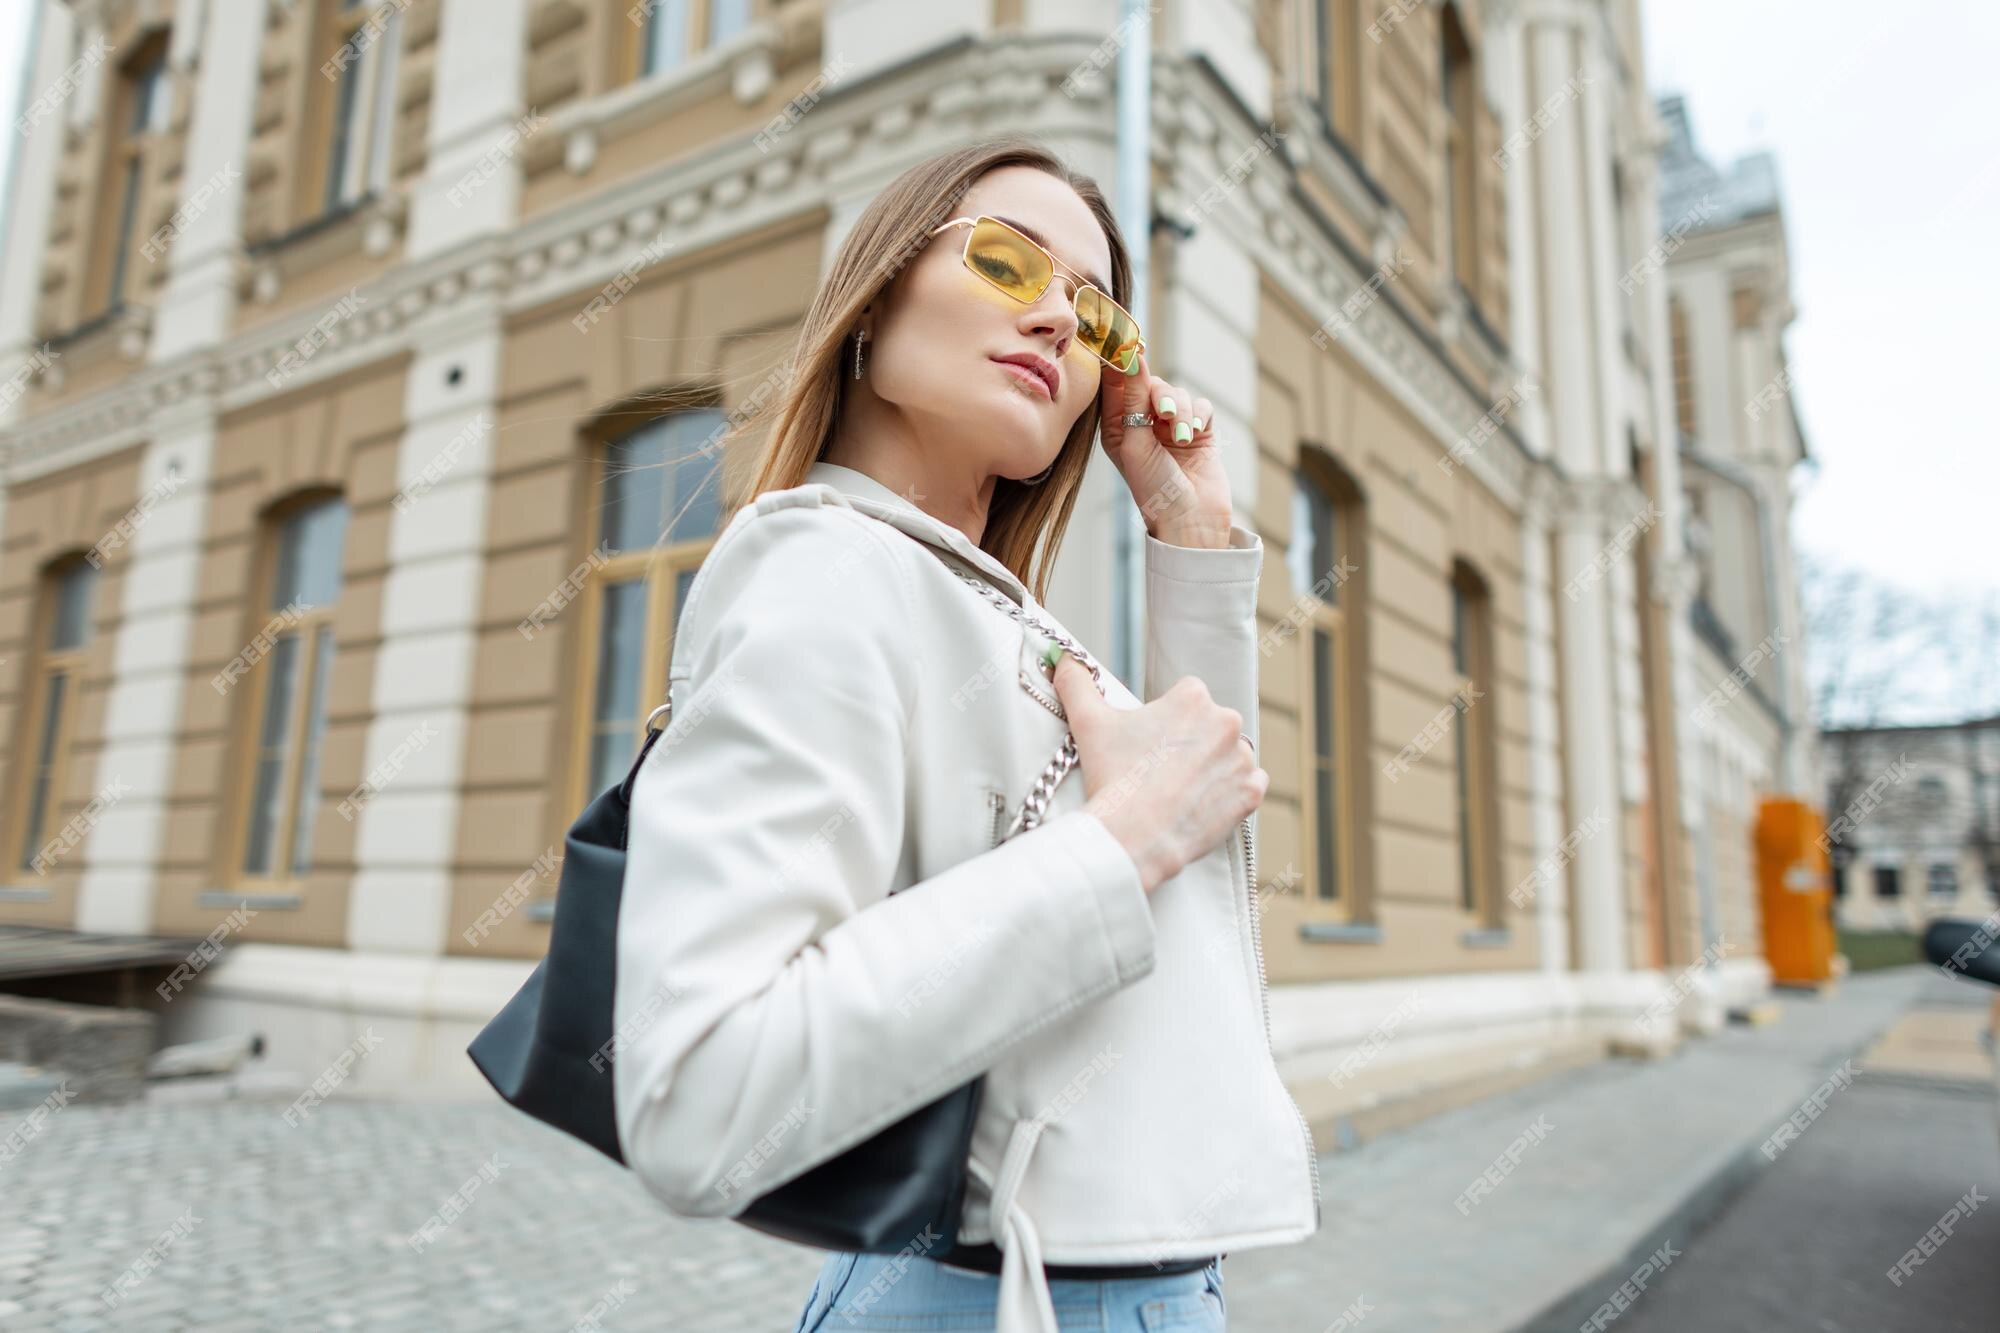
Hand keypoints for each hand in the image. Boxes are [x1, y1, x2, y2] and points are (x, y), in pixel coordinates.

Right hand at [1049, 652, 1266, 893]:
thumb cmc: (1113, 777)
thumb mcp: (1088, 721)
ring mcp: (1241, 759)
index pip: (1184, 698)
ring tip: (1177, 789)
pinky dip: (1231, 792)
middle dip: (1188, 743)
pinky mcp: (1250, 792)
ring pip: (1229, 755)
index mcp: (1193, 698)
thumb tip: (1064, 659)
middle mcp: (1226, 721)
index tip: (1148, 744)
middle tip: (1158, 769)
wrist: (1133, 837)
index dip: (1164, 722)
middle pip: (1208, 725)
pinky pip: (1248, 784)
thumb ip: (1077, 682)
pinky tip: (1202, 801)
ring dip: (1211, 766)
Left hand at [1095, 348, 1233, 548]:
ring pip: (1177, 393)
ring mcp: (1171, 426)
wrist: (1190, 520)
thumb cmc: (1152, 488)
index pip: (1115, 384)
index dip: (1121, 363)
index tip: (1128, 345)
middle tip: (1162, 413)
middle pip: (1150, 383)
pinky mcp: (1199, 430)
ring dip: (1181, 411)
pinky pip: (1200, 405)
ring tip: (1181, 438)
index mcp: (1117, 426)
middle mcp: (1142, 423)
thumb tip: (1129, 356)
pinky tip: (1194, 435)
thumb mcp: (1135, 441)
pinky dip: (1198, 416)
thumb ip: (1132, 396)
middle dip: (1159, 395)